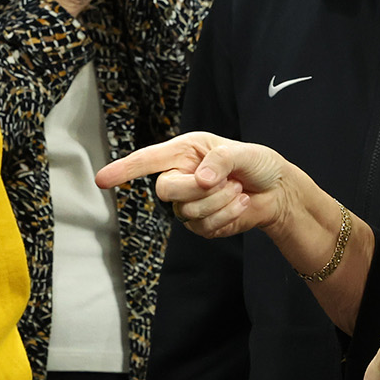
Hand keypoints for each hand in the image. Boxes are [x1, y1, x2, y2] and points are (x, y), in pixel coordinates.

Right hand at [95, 131, 292, 238]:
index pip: (146, 161)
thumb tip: (201, 179)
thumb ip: (220, 161)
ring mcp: (188, 202)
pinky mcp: (201, 224)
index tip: (102, 180)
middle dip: (195, 189)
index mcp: (184, 151)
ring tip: (238, 191)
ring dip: (219, 203)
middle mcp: (181, 175)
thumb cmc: (259, 164)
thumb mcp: (244, 153)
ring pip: (187, 212)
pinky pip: (204, 228)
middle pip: (165, 190)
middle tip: (224, 181)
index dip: (123, 170)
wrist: (277, 192)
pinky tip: (240, 206)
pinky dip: (227, 217)